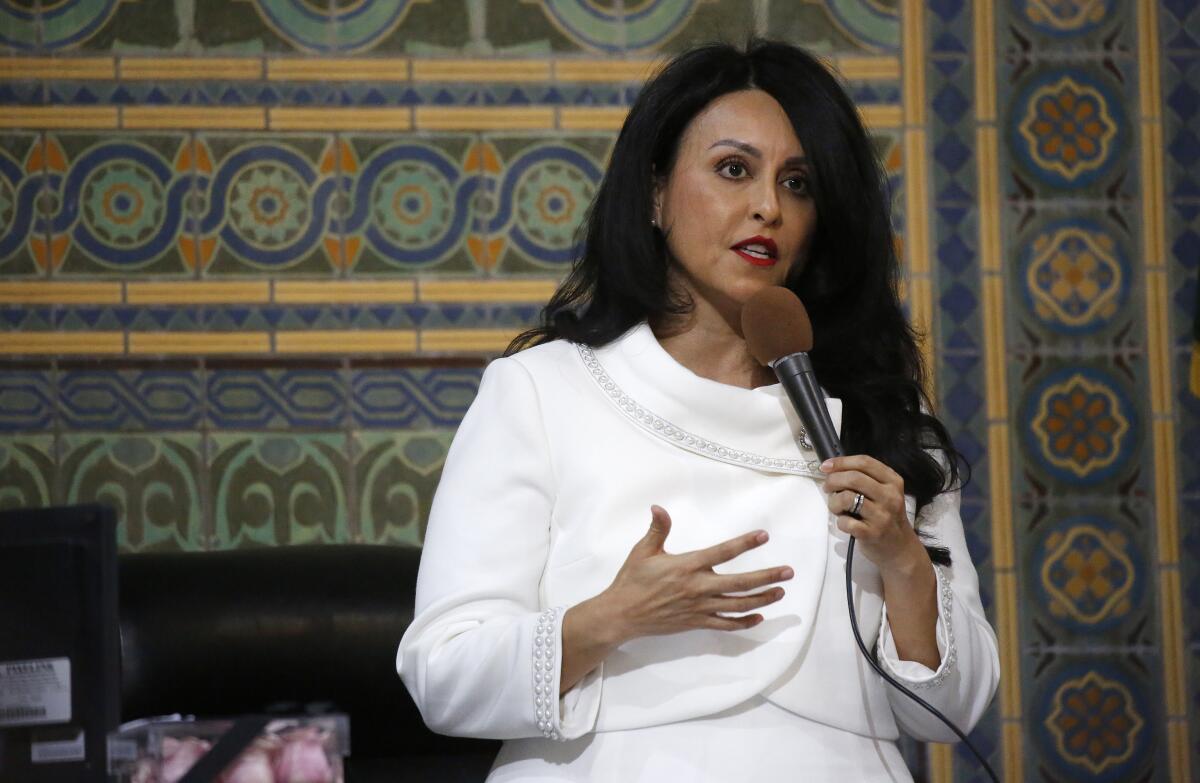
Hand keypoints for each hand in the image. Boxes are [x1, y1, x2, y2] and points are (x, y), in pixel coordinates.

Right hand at [595, 505, 792, 645]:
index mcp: (687, 566)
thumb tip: (659, 507)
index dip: (744, 543)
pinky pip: (726, 624)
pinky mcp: (696, 622)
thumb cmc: (632, 580)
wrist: (621, 614)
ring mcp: (699, 608)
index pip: (722, 552)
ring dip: (762, 599)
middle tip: (788, 572)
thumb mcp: (643, 551)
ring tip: (780, 592)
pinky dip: (744, 622)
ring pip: (738, 605)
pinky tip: (758, 617)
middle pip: (740, 583)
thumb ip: (657, 529)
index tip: (763, 536)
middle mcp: (697, 587)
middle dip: (767, 577)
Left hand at [820, 455, 926, 575]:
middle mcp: (890, 496)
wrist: (900, 549)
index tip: (826, 466)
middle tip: (827, 488)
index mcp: (893, 481)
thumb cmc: (886, 517)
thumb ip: (865, 479)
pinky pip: (846, 522)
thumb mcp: (884, 493)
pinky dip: (840, 521)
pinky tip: (845, 523)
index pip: (864, 462)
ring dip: (834, 502)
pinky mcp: (872, 533)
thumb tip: (833, 469)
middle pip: (854, 477)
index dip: (841, 462)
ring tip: (836, 508)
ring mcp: (882, 516)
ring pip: (847, 497)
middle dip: (833, 480)